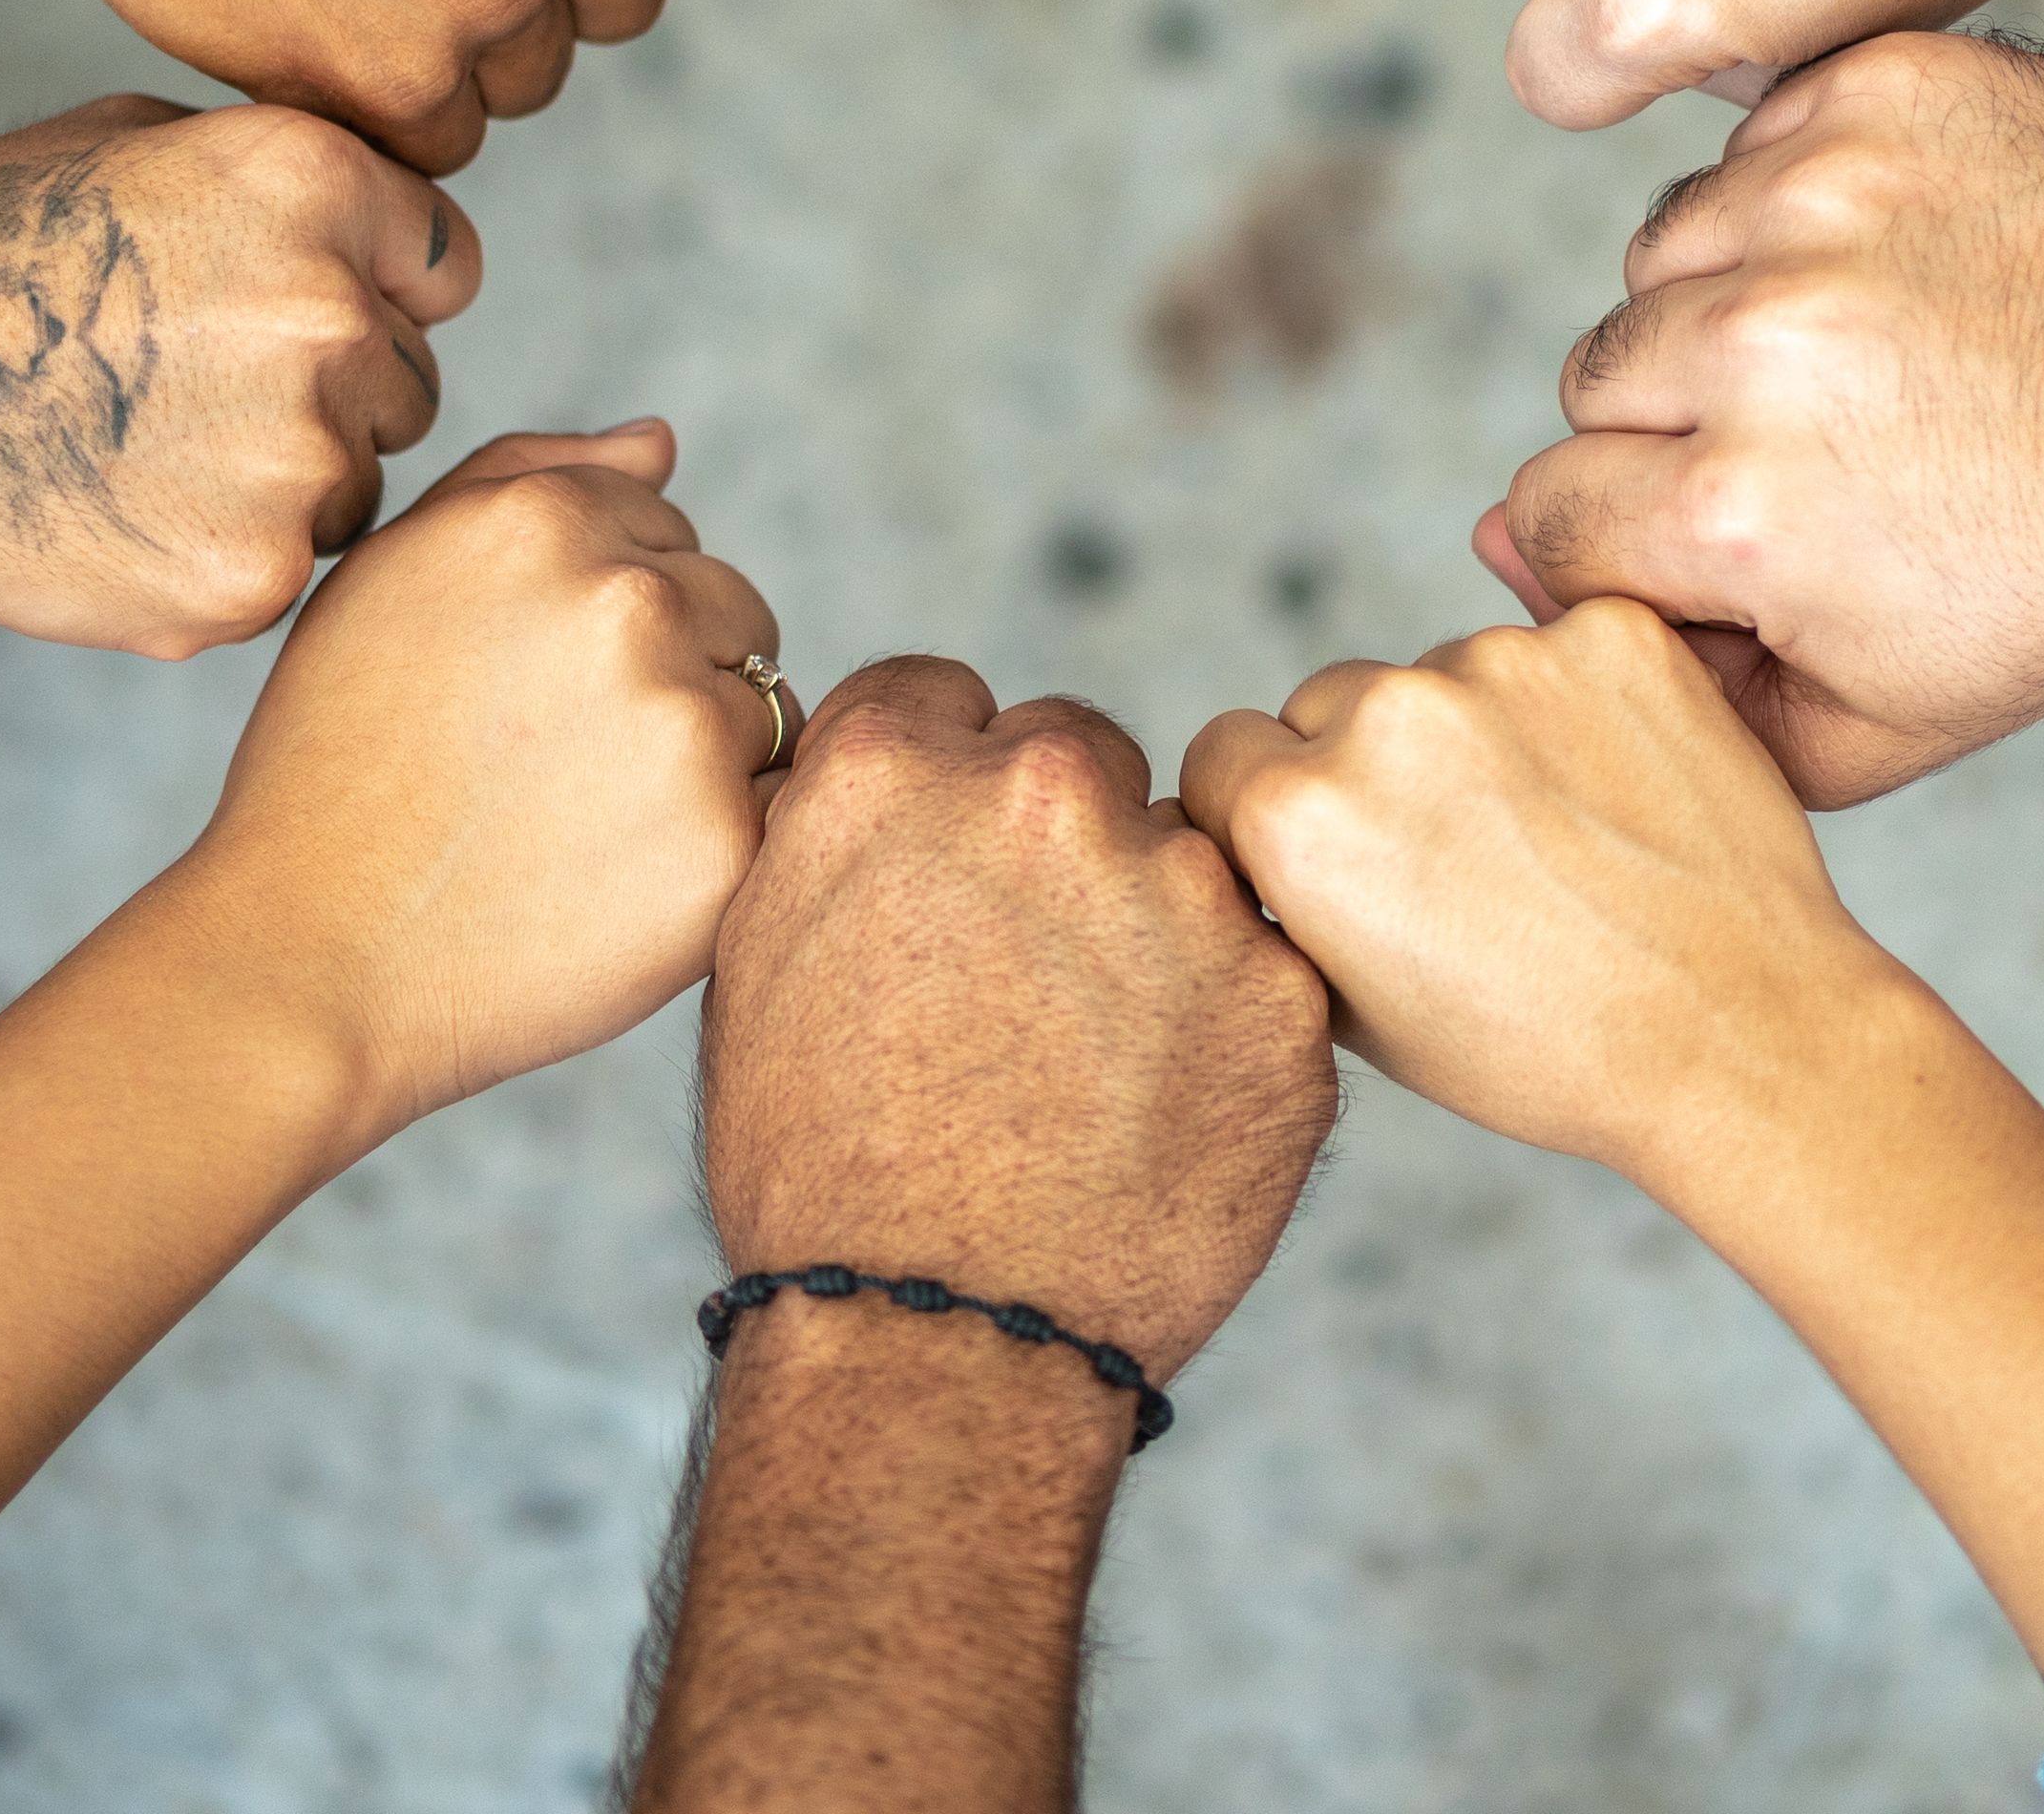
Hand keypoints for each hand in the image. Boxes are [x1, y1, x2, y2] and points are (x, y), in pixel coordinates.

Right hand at [0, 96, 478, 656]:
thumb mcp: (147, 144)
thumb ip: (292, 190)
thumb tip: (382, 244)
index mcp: (315, 187)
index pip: (441, 268)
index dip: (377, 294)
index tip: (300, 315)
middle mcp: (329, 316)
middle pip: (406, 387)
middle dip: (330, 396)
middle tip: (192, 394)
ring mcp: (295, 457)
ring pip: (353, 489)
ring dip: (280, 483)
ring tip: (141, 453)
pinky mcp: (248, 576)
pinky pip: (283, 571)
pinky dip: (220, 558)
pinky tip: (119, 516)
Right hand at [154, 424, 784, 1145]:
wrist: (311, 959)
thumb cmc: (337, 765)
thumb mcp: (391, 579)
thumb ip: (527, 476)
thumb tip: (662, 440)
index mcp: (543, 518)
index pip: (663, 523)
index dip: (598, 611)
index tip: (528, 687)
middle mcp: (628, 600)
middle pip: (733, 607)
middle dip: (670, 671)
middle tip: (554, 767)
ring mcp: (683, 721)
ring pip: (766, 708)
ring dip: (703, 756)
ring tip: (581, 825)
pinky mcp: (725, 840)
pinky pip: (782, 810)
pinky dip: (724, 841)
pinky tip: (622, 880)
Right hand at [703, 662, 1334, 1379]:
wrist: (940, 1346)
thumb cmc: (821, 1177)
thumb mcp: (760, 963)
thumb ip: (841, 837)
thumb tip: (891, 789)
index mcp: (896, 769)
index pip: (944, 697)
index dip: (940, 784)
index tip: (944, 868)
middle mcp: (1044, 792)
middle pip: (1075, 755)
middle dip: (1057, 841)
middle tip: (1026, 982)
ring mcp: (1179, 887)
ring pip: (1180, 863)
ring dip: (1150, 931)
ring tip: (1092, 1073)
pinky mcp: (1283, 991)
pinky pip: (1260, 971)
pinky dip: (1225, 1029)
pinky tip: (1159, 1120)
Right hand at [1178, 597, 1893, 1196]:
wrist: (1737, 1038)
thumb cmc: (1544, 1050)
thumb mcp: (1356, 1012)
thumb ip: (1283, 896)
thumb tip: (1246, 832)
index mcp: (1296, 814)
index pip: (1224, 752)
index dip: (1272, 811)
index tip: (1342, 854)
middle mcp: (1385, 716)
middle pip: (1331, 699)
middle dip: (1373, 762)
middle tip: (1466, 854)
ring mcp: (1505, 662)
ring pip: (1447, 669)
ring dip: (1481, 727)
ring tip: (1561, 836)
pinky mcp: (1613, 635)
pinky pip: (1558, 646)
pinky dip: (1581, 702)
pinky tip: (1621, 792)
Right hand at [1485, 33, 2043, 801]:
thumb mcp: (1884, 719)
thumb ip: (1678, 683)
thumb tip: (1502, 558)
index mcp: (1736, 512)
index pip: (1548, 512)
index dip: (1642, 544)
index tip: (1753, 543)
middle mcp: (1757, 342)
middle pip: (1595, 379)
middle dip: (1684, 426)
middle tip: (1836, 450)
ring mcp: (1821, 195)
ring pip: (1666, 255)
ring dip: (1736, 304)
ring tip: (1880, 354)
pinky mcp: (1883, 89)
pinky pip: (1755, 147)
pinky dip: (1810, 202)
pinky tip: (1920, 264)